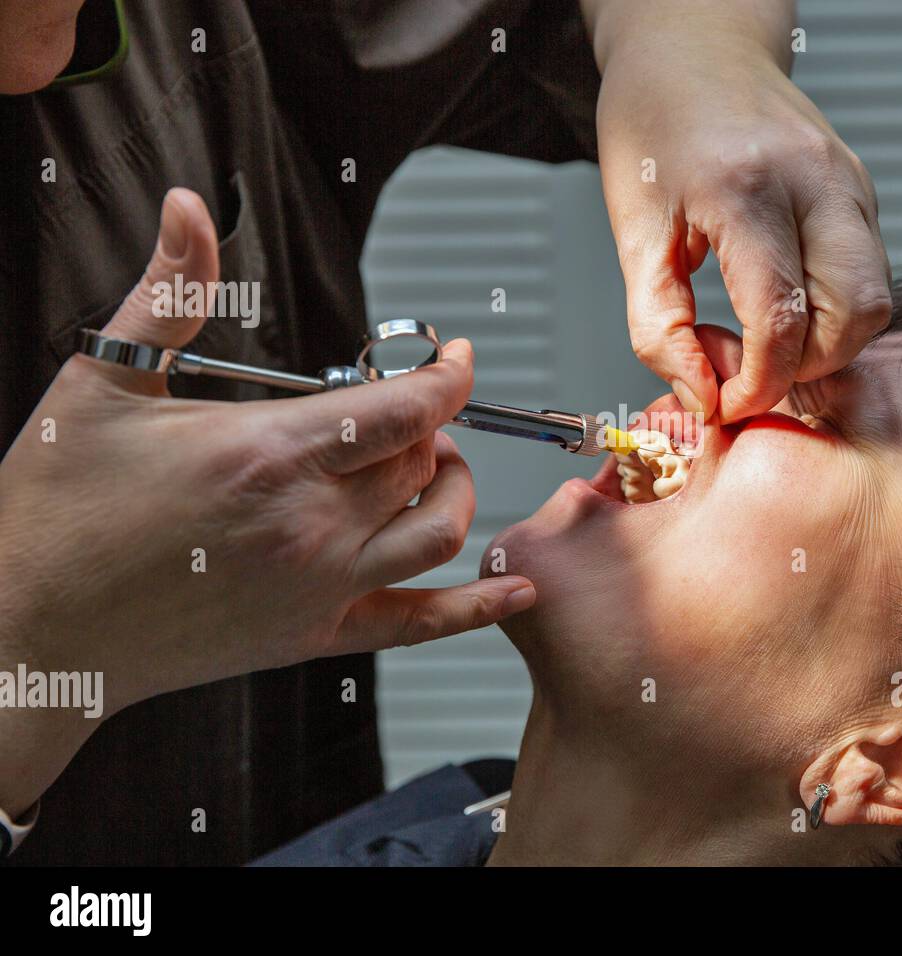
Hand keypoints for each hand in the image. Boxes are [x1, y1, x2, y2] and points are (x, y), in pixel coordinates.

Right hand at [0, 189, 534, 815]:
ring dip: (457, 492)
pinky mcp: (314, 638)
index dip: (448, 375)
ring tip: (433, 470)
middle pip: (424, 461)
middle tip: (411, 413)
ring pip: (441, 531)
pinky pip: (421, 625)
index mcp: (268, 452)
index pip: (404, 406)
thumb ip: (168, 293)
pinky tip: (514, 587)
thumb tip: (187, 208)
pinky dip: (478, 607)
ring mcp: (319, 586)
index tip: (455, 357)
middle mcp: (310, 522)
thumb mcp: (102, 383)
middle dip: (435, 427)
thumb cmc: (57, 511)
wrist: (27, 631)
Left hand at [593, 15, 890, 421]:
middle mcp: (816, 181)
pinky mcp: (862, 189)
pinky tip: (781, 301)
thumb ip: (658, 325)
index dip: (758, 383)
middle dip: (805, 368)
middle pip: (855, 317)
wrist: (693, 47)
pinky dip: (831, 309)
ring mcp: (850, 182)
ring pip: (874, 302)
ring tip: (762, 335)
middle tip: (748, 369)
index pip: (783, 318)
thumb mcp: (633, 230)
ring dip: (825, 343)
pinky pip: (867, 273)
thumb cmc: (655, 126)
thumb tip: (702, 397)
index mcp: (747, 187)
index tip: (725, 403)